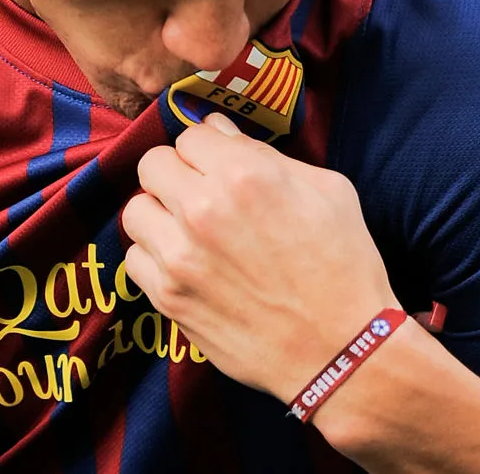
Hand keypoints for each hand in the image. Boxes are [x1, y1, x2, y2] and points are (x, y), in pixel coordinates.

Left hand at [121, 113, 399, 402]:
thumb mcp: (326, 190)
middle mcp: (202, 209)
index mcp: (244, 175)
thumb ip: (263, 153)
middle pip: (152, 164)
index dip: (206, 149)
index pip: (189, 135)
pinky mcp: (168, 297)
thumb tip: (216, 128)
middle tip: (198, 192)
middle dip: (175, 172)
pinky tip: (184, 264)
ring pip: (136, 209)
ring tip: (186, 229)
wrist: (343, 350)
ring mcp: (179, 256)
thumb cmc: (344, 264)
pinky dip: (154, 258)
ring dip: (159, 214)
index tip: (217, 165)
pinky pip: (134, 259)